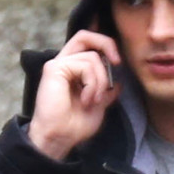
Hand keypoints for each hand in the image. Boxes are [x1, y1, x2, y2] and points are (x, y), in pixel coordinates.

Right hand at [28, 30, 120, 160]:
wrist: (60, 138)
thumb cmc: (74, 126)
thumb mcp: (99, 107)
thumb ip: (106, 92)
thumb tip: (119, 83)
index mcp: (73, 70)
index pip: (87, 44)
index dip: (104, 44)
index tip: (118, 62)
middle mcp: (65, 63)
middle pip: (85, 36)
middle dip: (106, 44)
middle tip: (117, 62)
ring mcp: (58, 64)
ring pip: (92, 57)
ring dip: (100, 81)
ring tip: (93, 101)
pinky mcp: (54, 68)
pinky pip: (84, 65)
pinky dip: (92, 84)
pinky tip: (86, 100)